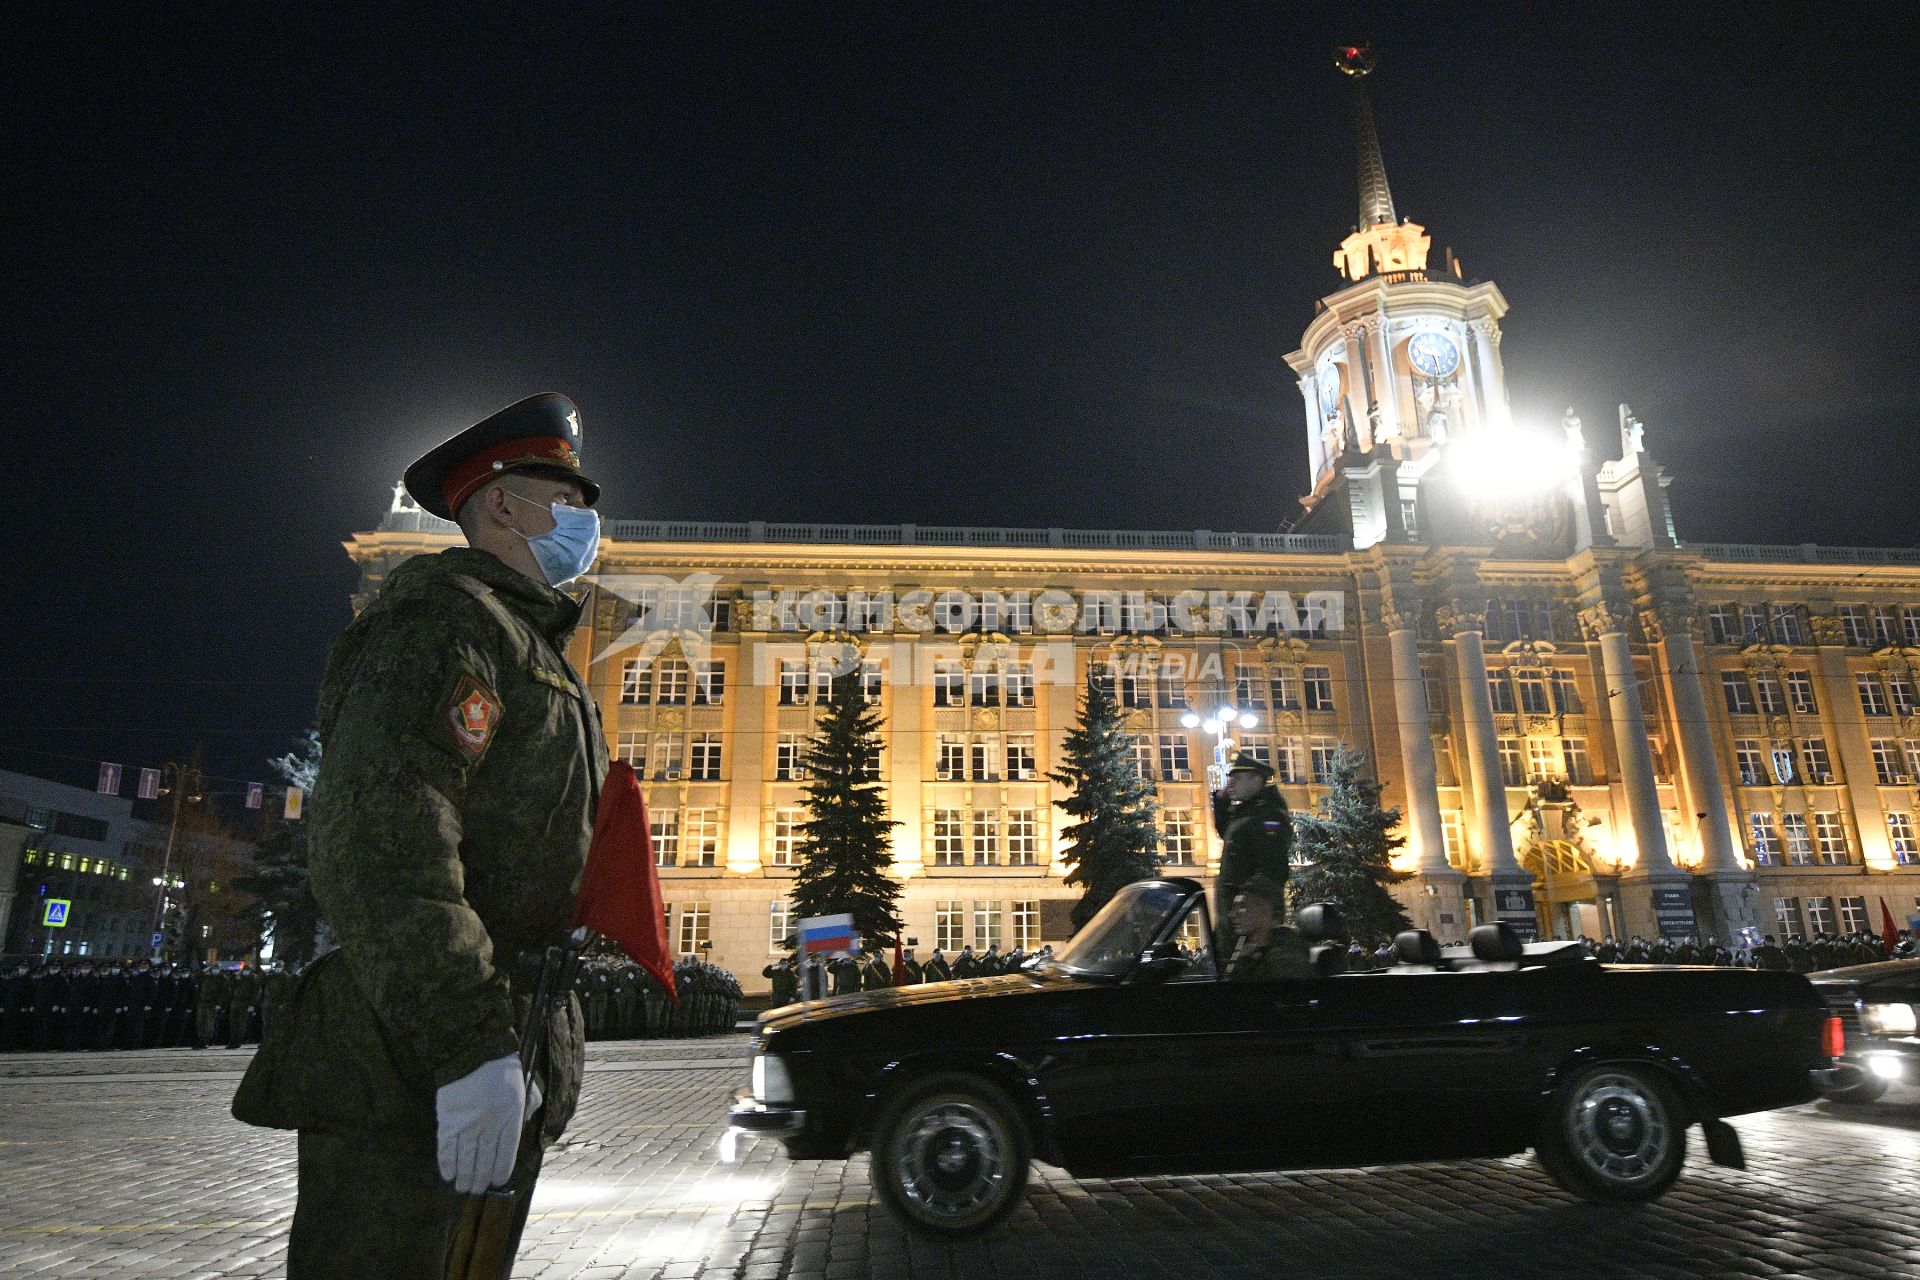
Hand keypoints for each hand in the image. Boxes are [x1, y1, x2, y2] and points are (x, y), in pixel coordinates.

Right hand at [435, 1054, 525, 1193]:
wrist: (476, 1053)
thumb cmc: (504, 1071)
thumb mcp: (526, 1088)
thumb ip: (529, 1108)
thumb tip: (525, 1126)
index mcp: (511, 1118)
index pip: (507, 1154)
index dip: (501, 1171)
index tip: (497, 1182)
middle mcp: (490, 1126)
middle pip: (484, 1161)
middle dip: (481, 1180)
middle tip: (477, 1191)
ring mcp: (468, 1125)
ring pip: (466, 1160)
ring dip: (464, 1177)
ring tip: (463, 1188)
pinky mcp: (448, 1121)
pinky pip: (446, 1149)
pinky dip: (447, 1164)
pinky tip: (448, 1175)